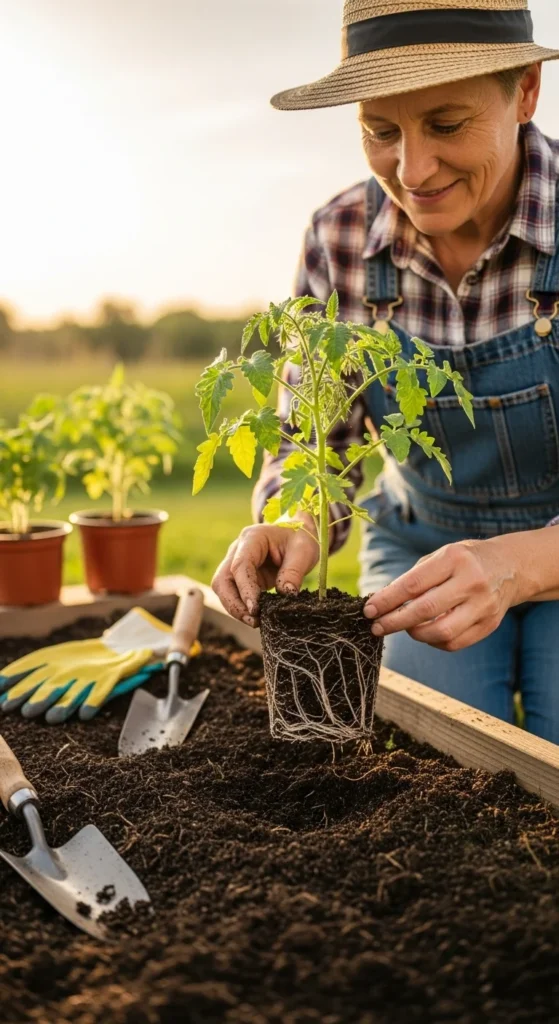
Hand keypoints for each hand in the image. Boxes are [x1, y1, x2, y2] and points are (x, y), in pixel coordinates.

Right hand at [212, 517, 318, 625]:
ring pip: (223, 589)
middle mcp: (237, 550)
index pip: (240, 565)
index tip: (255, 608)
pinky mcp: (240, 577)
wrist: (295, 534)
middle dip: (233, 603)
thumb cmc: (298, 539)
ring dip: (235, 608)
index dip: (245, 589)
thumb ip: (294, 572)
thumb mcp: (303, 551)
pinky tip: (256, 617)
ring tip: (255, 622)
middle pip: (222, 579)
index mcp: (252, 538)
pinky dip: (241, 607)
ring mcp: (235, 563)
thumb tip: (286, 594)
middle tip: (253, 620)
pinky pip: (233, 594)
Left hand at [363, 537, 521, 651]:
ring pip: (441, 633)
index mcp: (455, 559)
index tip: (368, 610)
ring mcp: (483, 606)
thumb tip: (382, 603)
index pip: (413, 584)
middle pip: (425, 610)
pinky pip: (454, 643)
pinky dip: (433, 641)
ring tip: (404, 627)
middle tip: (376, 627)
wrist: (510, 567)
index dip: (387, 600)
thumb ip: (413, 578)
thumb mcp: (440, 556)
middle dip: (394, 622)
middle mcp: (472, 582)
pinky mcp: (489, 625)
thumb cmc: (464, 561)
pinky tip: (425, 632)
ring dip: (414, 634)